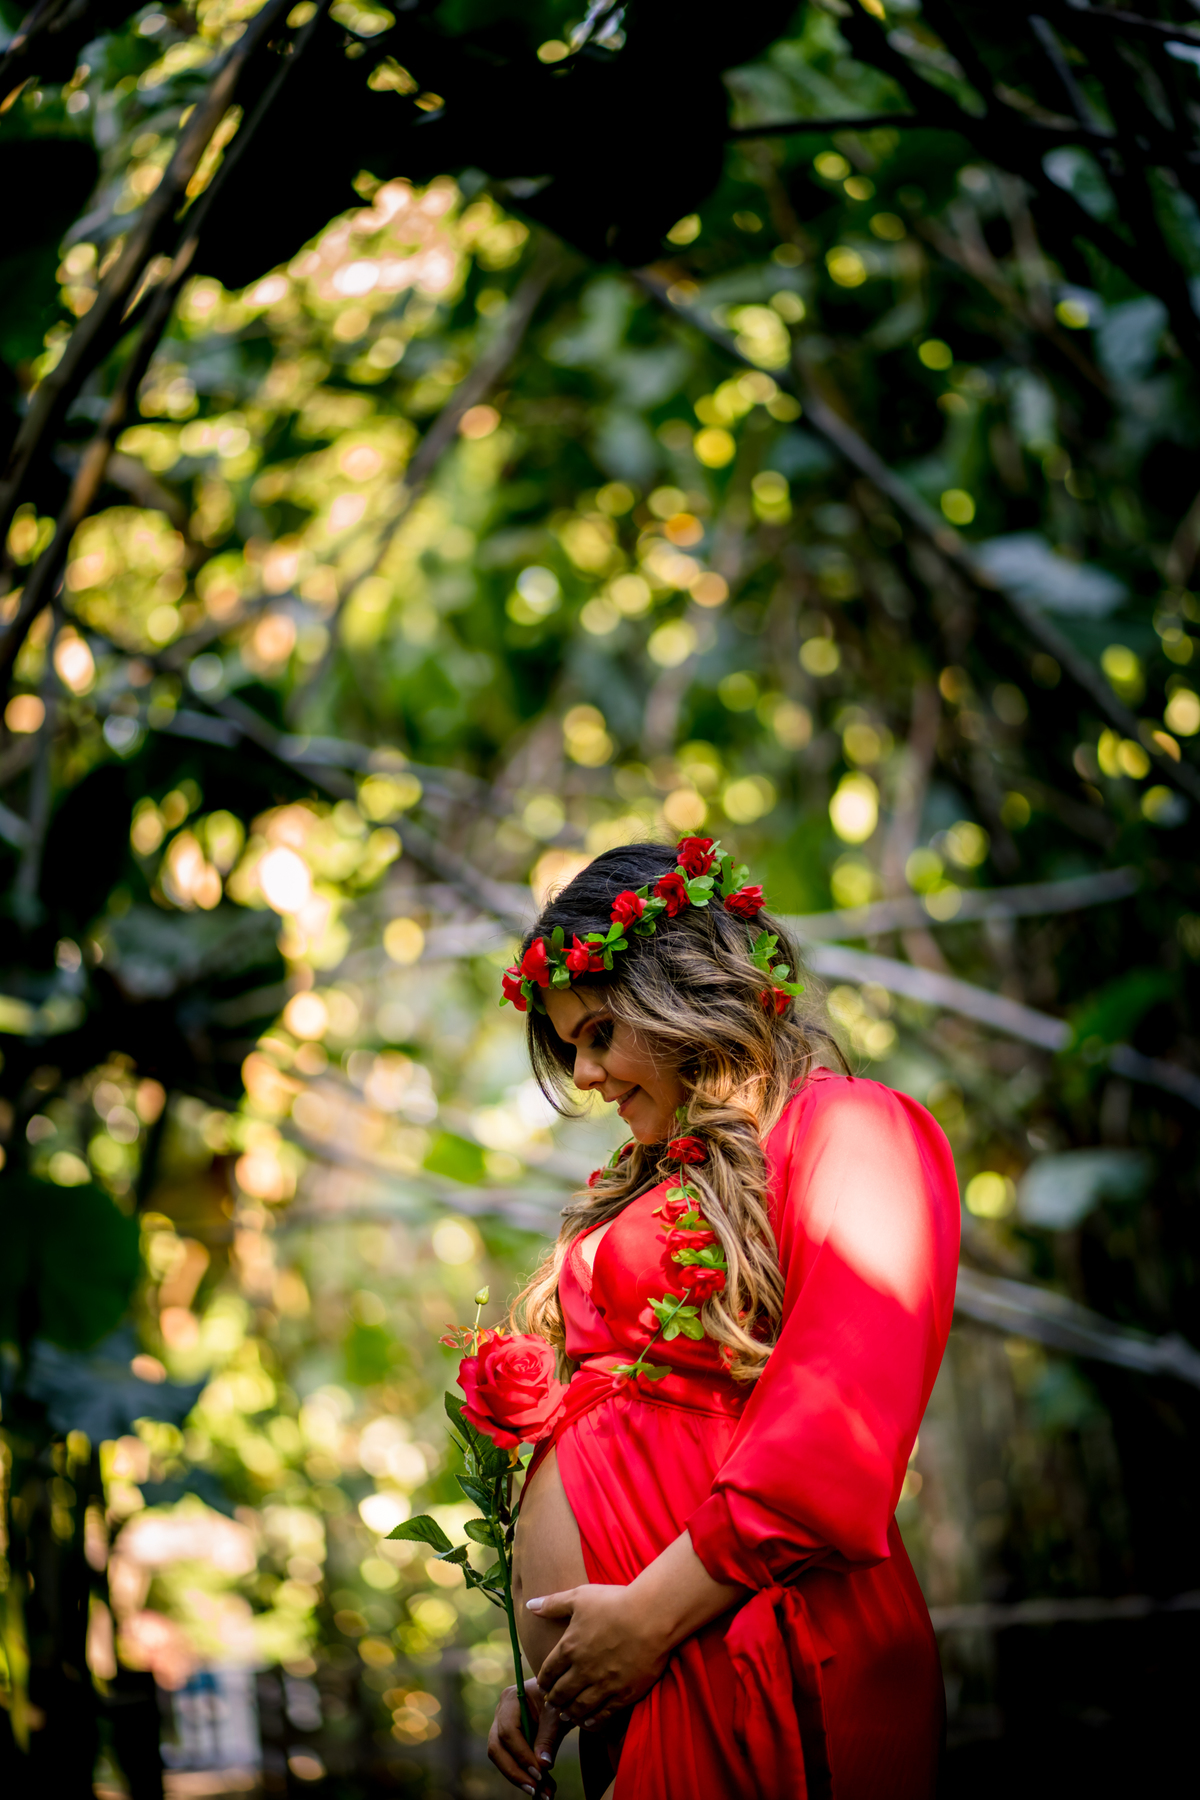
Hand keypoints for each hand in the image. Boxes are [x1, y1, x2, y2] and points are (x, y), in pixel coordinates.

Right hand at [488, 1679, 563, 1795]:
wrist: (561, 1695)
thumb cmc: (558, 1698)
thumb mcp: (558, 1713)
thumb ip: (549, 1736)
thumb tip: (543, 1765)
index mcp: (511, 1699)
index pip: (508, 1732)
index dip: (522, 1755)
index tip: (539, 1774)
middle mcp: (501, 1713)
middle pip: (496, 1747)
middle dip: (515, 1772)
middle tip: (536, 1790)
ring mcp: (502, 1727)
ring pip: (501, 1758)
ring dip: (521, 1779)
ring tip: (544, 1795)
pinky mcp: (509, 1742)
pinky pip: (511, 1761)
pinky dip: (526, 1776)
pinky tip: (544, 1789)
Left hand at [529, 1584, 671, 1726]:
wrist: (651, 1616)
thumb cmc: (615, 1601)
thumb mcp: (580, 1596)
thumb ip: (553, 1603)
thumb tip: (530, 1605)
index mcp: (569, 1647)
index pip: (548, 1672)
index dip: (544, 1681)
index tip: (543, 1685)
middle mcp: (582, 1670)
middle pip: (561, 1693)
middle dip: (554, 1700)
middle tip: (552, 1703)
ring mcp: (603, 1684)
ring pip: (580, 1707)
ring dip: (570, 1712)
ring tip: (567, 1714)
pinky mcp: (624, 1693)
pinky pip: (604, 1714)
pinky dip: (593, 1720)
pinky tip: (590, 1721)